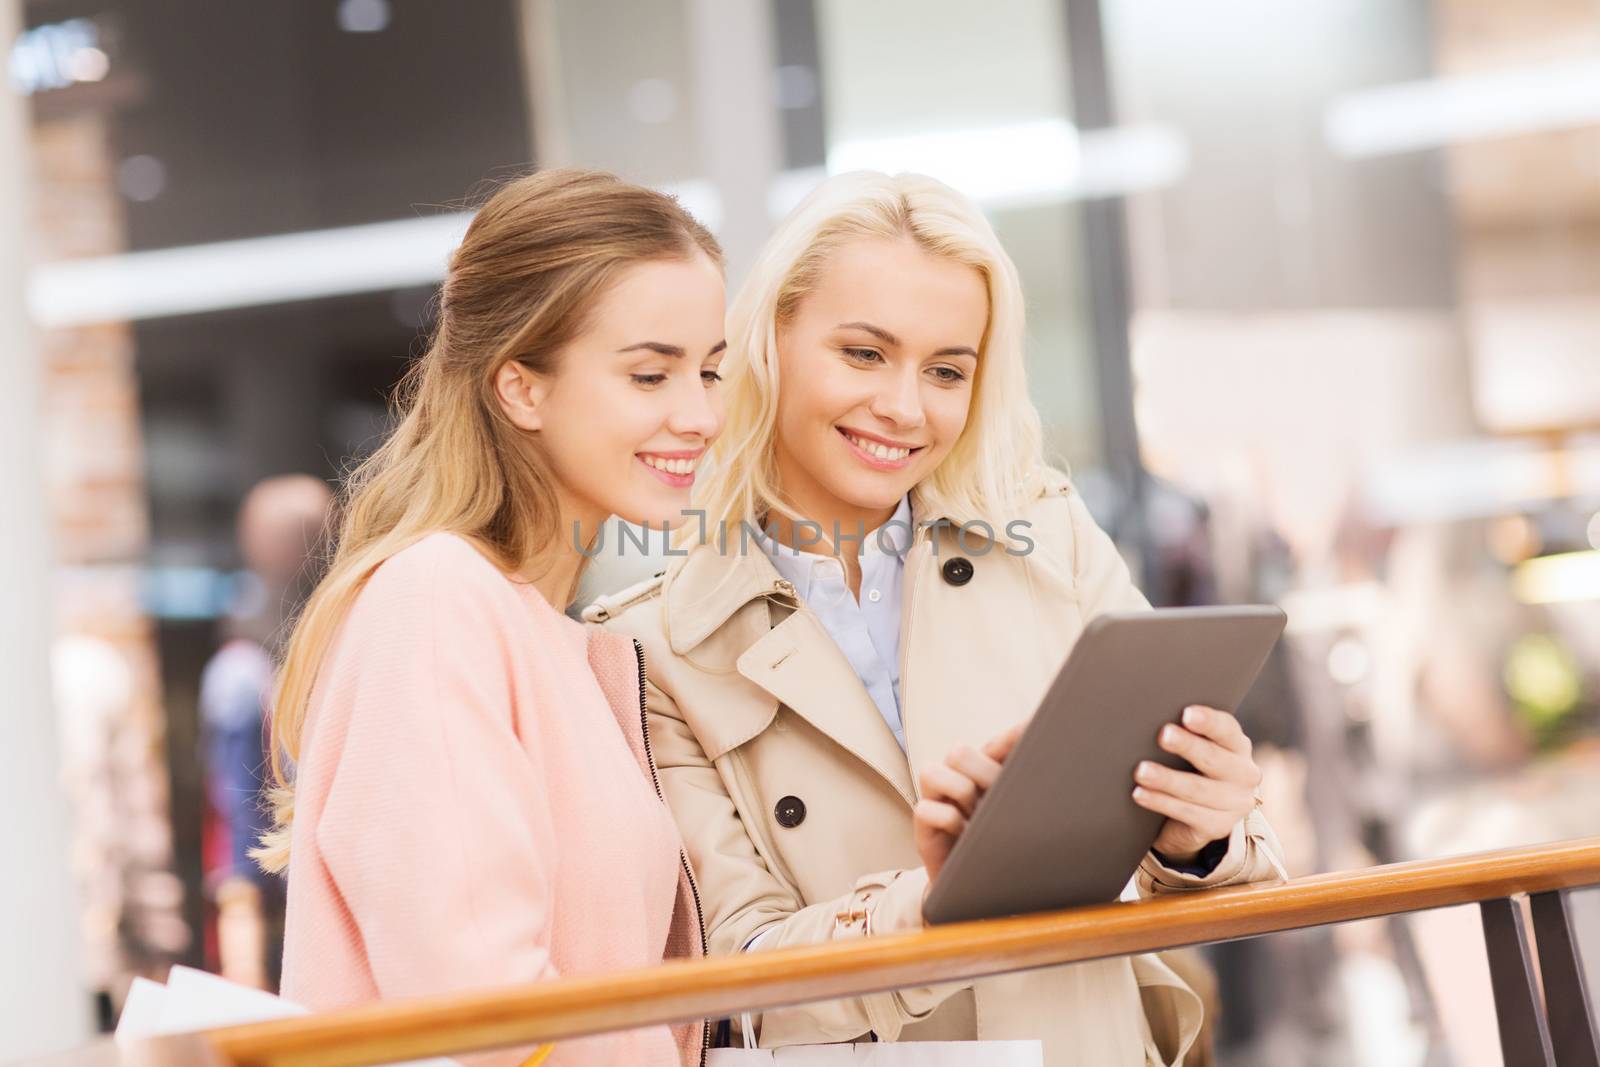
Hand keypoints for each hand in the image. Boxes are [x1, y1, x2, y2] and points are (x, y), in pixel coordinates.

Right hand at [914, 723, 1023, 889]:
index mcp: (983, 774)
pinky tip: (963, 835)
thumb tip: (1057, 766)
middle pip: (959, 752)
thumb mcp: (1016, 820)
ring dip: (961, 794)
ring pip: (933, 771)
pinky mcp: (922, 827)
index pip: (996, 745)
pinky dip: (949, 821)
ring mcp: (936, 800)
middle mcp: (956, 779)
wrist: (977, 895)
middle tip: (996, 800)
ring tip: (975, 819)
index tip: (1035, 728)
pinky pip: (927, 809)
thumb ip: (1026, 793)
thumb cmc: (999, 851)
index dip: (1012, 736)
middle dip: (983, 774)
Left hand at [1133, 705, 1261, 864]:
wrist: (1194, 815)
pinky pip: (1186, 813)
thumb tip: (1150, 716)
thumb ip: (1184, 732)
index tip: (1187, 714)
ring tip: (1141, 771)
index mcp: (1238, 745)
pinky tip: (1139, 794)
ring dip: (1167, 779)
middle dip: (1187, 746)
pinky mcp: (1218, 827)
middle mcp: (1244, 774)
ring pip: (1197, 789)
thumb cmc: (1189, 767)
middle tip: (1163, 735)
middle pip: (1213, 758)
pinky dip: (1160, 802)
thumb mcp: (1193, 748)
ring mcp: (1235, 803)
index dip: (1208, 721)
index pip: (1227, 729)